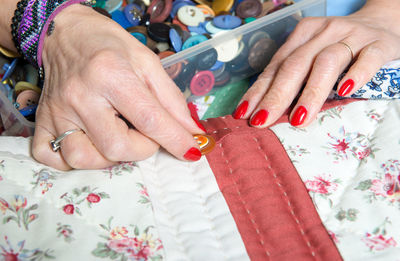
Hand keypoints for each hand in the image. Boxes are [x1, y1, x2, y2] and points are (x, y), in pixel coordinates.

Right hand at [32, 4, 203, 169]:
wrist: (66, 34)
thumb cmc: (110, 46)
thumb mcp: (148, 63)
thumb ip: (171, 100)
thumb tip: (191, 133)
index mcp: (110, 74)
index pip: (149, 119)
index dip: (175, 140)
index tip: (192, 151)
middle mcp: (79, 95)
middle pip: (117, 147)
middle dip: (142, 148)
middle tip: (145, 132)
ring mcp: (57, 112)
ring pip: (84, 159)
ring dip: (111, 157)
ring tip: (118, 135)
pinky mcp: (41, 122)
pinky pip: (52, 159)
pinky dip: (74, 162)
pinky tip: (90, 144)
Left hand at [233, 0, 399, 127]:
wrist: (383, 23)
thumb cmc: (339, 47)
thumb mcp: (312, 56)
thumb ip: (294, 77)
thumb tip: (266, 109)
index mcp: (302, 36)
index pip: (276, 66)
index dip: (258, 90)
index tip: (244, 113)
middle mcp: (323, 33)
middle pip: (295, 65)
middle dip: (276, 96)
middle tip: (262, 121)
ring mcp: (351, 37)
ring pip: (326, 62)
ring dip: (310, 92)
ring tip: (298, 118)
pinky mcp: (379, 44)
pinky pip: (368, 58)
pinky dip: (356, 74)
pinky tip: (346, 90)